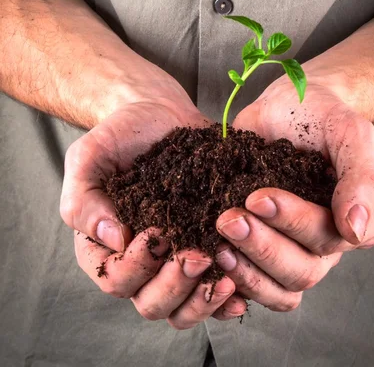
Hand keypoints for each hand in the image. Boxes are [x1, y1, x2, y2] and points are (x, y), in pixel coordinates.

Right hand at [61, 86, 246, 328]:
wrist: (159, 114)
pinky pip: (213, 293)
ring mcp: (173, 261)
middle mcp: (139, 264)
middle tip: (197, 255)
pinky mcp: (204, 250)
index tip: (156, 233)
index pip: (116, 280)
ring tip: (225, 276)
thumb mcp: (87, 157)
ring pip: (183, 308)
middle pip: (152, 303)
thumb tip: (113, 239)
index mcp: (104, 248)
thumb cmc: (119, 135)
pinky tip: (241, 288)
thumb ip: (83, 200)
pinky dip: (225, 299)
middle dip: (175, 285)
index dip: (137, 266)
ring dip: (203, 299)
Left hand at [215, 76, 373, 309]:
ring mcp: (288, 247)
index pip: (326, 239)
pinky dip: (230, 277)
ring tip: (217, 242)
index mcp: (348, 221)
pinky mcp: (256, 245)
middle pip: (300, 271)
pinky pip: (249, 281)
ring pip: (276, 286)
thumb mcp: (349, 133)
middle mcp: (321, 243)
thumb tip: (356, 230)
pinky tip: (209, 255)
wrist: (287, 104)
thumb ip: (361, 177)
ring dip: (246, 269)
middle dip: (262, 247)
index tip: (257, 197)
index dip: (293, 223)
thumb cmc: (322, 116)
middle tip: (228, 219)